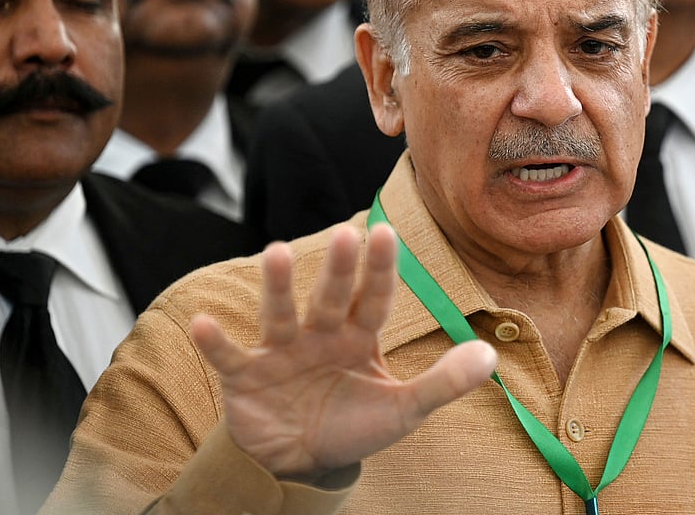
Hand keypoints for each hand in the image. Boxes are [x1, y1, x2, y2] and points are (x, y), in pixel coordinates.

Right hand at [190, 224, 497, 479]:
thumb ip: (444, 382)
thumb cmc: (353, 425)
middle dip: (337, 269)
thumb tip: (491, 355)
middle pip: (331, 298)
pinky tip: (203, 323)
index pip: (375, 298)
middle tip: (344, 234)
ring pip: (280, 314)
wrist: (300, 461)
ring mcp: (281, 353)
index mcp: (359, 336)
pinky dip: (216, 343)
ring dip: (278, 287)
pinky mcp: (245, 377)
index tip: (385, 232)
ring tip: (276, 251)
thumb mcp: (403, 409)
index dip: (381, 270)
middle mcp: (320, 334)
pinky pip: (230, 357)